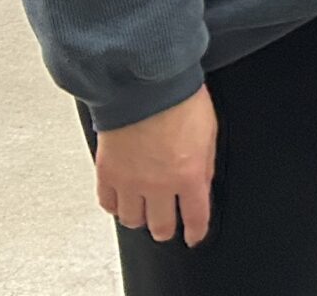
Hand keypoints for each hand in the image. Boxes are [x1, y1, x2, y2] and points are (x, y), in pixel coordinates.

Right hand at [94, 85, 216, 245]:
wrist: (144, 80)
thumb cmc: (178, 97)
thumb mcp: (209, 131)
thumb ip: (205, 163)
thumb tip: (202, 184)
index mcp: (189, 174)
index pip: (196, 218)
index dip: (196, 232)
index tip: (195, 236)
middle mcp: (158, 184)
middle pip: (161, 227)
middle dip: (167, 229)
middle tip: (169, 224)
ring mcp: (130, 181)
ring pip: (132, 221)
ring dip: (141, 218)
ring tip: (145, 211)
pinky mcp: (107, 173)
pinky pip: (108, 204)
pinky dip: (116, 205)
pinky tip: (122, 200)